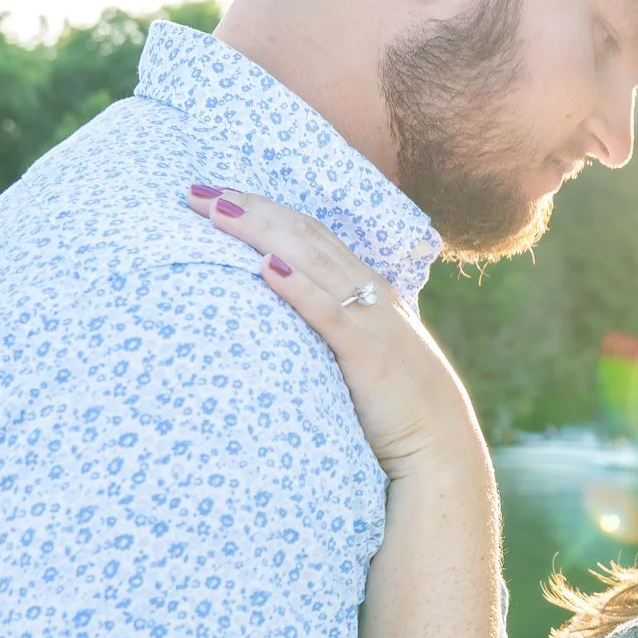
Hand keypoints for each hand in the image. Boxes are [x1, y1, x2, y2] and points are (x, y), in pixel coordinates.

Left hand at [187, 186, 481, 479]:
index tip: (217, 196)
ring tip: (218, 214)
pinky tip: (268, 266)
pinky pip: (327, 312)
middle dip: (250, 209)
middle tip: (197, 192)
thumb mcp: (368, 351)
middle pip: (302, 234)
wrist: (440, 445)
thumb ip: (336, 327)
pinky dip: (297, 286)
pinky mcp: (366, 353)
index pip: (310, 232)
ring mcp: (368, 320)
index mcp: (367, 288)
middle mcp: (368, 293)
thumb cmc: (398, 404)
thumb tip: (289, 318)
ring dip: (262, 233)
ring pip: (310, 260)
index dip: (264, 209)